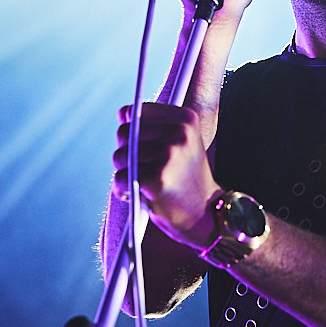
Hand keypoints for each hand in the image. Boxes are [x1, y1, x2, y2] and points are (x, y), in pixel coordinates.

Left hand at [112, 102, 218, 248]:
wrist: (206, 214)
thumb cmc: (187, 179)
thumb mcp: (181, 142)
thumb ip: (154, 124)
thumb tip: (123, 113)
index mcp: (186, 119)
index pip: (138, 112)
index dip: (133, 132)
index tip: (144, 147)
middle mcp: (179, 132)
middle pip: (125, 133)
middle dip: (126, 153)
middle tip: (144, 170)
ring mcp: (169, 154)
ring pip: (120, 156)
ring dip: (124, 173)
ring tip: (144, 184)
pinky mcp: (157, 178)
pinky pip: (120, 178)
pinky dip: (123, 190)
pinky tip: (139, 196)